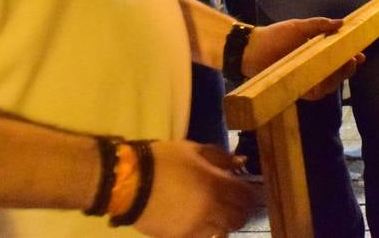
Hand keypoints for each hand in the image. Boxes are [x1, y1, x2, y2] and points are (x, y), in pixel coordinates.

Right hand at [131, 140, 256, 235]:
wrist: (129, 182)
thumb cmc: (163, 160)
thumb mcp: (192, 150)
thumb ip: (219, 157)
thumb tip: (241, 161)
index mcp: (215, 185)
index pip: (246, 196)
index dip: (250, 194)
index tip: (246, 190)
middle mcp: (210, 209)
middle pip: (238, 218)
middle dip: (241, 211)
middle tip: (235, 204)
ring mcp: (196, 227)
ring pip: (222, 232)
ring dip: (224, 223)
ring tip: (218, 214)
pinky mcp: (180, 237)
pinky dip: (206, 232)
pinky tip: (200, 222)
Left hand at [242, 18, 362, 100]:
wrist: (252, 49)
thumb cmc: (274, 36)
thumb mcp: (299, 27)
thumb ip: (320, 25)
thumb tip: (342, 22)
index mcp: (316, 53)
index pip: (338, 57)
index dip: (351, 57)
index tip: (360, 53)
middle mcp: (313, 68)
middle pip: (337, 73)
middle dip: (348, 68)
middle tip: (354, 60)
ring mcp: (306, 79)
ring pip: (329, 84)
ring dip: (339, 78)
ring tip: (344, 67)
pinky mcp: (298, 89)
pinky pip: (315, 93)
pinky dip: (323, 89)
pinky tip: (330, 82)